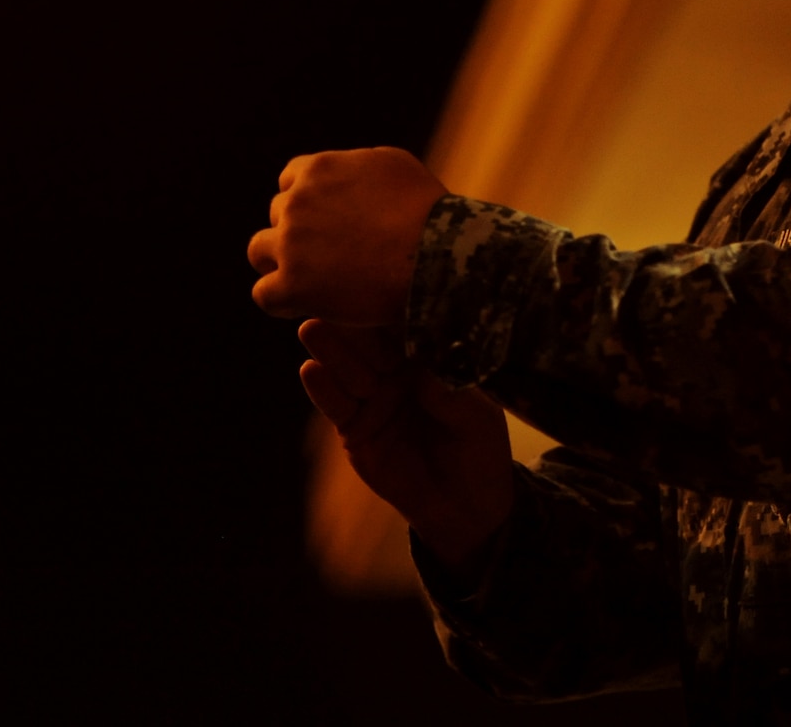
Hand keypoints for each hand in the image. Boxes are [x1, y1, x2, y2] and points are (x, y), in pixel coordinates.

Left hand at [246, 147, 446, 324]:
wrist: (435, 255)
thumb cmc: (427, 211)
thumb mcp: (394, 166)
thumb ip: (359, 166)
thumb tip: (349, 173)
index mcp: (318, 169)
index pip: (290, 181)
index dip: (307, 203)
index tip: (326, 222)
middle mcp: (296, 201)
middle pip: (278, 216)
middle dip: (298, 232)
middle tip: (327, 256)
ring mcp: (291, 244)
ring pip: (259, 251)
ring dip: (279, 263)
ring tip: (306, 280)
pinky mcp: (293, 285)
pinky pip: (264, 294)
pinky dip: (280, 300)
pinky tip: (303, 306)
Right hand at [299, 318, 513, 581]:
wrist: (468, 507)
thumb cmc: (480, 451)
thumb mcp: (475, 417)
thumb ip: (448, 392)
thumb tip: (420, 367)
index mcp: (426, 360)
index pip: (404, 328)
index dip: (386, 308)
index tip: (371, 283)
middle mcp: (394, 373)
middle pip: (368, 343)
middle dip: (350, 322)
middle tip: (329, 297)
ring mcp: (371, 399)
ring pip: (347, 369)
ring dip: (328, 348)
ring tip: (312, 328)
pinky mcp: (354, 429)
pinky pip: (336, 405)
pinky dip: (322, 388)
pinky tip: (310, 370)